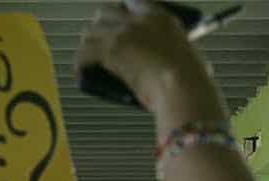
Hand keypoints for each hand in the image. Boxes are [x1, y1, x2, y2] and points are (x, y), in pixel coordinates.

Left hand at [76, 2, 220, 112]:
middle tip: (98, 44)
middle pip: (105, 13)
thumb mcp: (184, 54)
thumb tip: (156, 62)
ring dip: (87, 46)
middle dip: (98, 27)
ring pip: (91, 32)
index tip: (117, 26)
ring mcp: (122, 32)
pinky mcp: (110, 50)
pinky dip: (80, 64)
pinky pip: (84, 54)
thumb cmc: (189, 79)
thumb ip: (168, 49)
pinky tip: (81, 74)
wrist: (182, 85)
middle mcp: (138, 19)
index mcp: (159, 16)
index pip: (131, 2)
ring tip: (88, 60)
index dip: (120, 13)